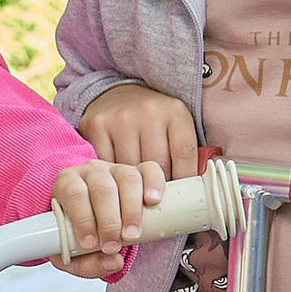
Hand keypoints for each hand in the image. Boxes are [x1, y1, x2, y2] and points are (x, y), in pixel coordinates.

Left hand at [52, 160, 165, 279]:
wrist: (92, 219)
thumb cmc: (79, 232)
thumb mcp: (72, 253)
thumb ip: (86, 263)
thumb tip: (113, 262)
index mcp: (67, 184)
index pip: (73, 194)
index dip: (82, 219)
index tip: (90, 243)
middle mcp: (91, 172)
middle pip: (102, 189)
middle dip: (109, 221)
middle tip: (112, 245)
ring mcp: (116, 170)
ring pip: (127, 179)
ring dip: (132, 210)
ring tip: (132, 235)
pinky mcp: (139, 171)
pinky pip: (149, 171)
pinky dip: (154, 184)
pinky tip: (152, 201)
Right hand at [79, 83, 201, 185]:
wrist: (118, 94)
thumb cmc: (152, 119)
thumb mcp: (175, 126)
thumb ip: (187, 152)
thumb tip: (194, 188)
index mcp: (174, 112)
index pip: (184, 153)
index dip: (183, 179)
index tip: (179, 194)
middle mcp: (148, 112)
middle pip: (157, 165)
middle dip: (157, 186)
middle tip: (155, 197)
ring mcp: (120, 118)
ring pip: (130, 168)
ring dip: (133, 185)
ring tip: (135, 191)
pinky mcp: (97, 126)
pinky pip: (106, 163)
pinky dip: (111, 175)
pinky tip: (115, 177)